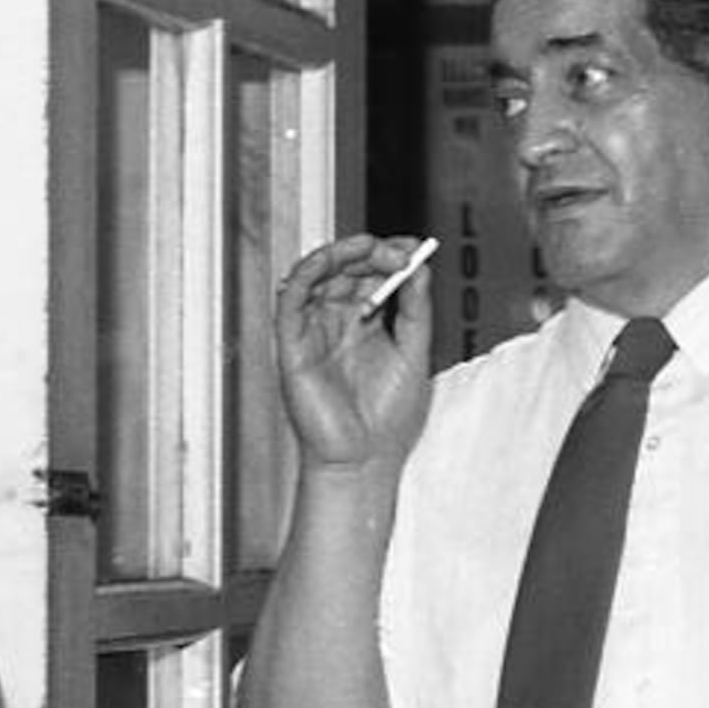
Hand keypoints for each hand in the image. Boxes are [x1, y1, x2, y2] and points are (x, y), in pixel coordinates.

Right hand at [273, 235, 435, 469]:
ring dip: (340, 255)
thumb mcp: (414, 354)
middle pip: (344, 271)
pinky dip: (306, 274)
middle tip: (396, 250)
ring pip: (316, 277)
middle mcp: (336, 325)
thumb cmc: (387, 420)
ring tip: (369, 248)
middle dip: (369, 253)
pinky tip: (331, 260)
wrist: (365, 461)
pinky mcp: (292, 347)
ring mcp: (313, 334)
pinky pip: (290, 300)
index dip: (388, 256)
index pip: (370, 277)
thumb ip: (415, 311)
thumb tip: (418, 269)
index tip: (413, 246)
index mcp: (364, 327)